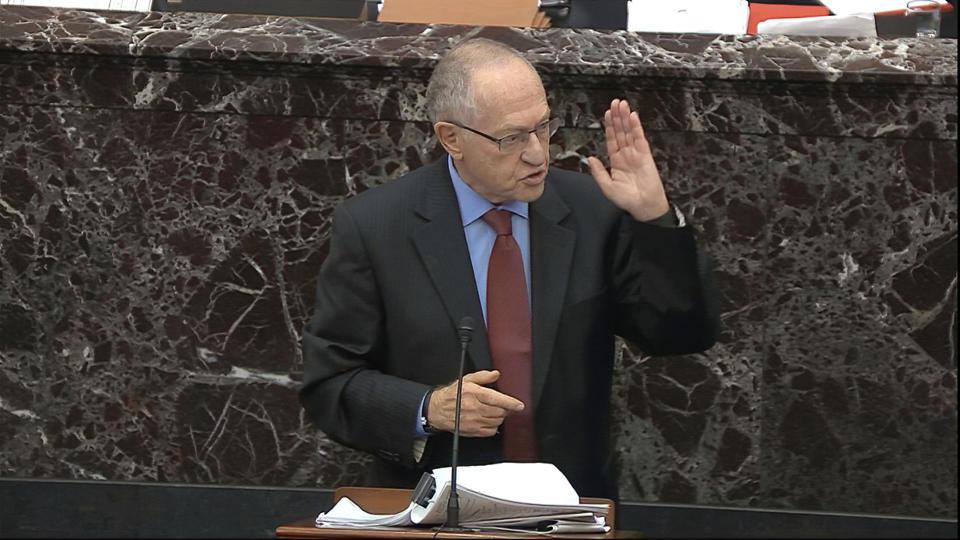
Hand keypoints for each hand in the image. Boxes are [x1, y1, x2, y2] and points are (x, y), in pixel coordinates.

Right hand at [426, 370, 524, 436]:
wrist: (437, 409)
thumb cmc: (452, 395)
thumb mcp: (466, 380)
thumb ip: (482, 376)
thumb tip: (495, 374)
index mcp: (474, 393)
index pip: (497, 399)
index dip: (511, 403)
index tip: (519, 405)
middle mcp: (474, 408)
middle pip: (499, 412)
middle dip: (504, 409)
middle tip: (502, 406)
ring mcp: (473, 421)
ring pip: (496, 422)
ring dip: (499, 417)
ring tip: (494, 412)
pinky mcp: (472, 431)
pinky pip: (490, 431)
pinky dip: (493, 426)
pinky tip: (488, 420)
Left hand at [586, 98, 670, 221]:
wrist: (643, 207)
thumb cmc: (627, 200)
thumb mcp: (607, 186)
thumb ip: (598, 172)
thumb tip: (589, 158)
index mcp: (616, 161)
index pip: (612, 139)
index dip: (609, 126)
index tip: (607, 114)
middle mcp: (626, 155)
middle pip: (620, 131)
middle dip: (617, 117)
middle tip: (615, 102)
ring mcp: (636, 154)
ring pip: (629, 132)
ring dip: (625, 118)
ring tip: (622, 104)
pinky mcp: (645, 155)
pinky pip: (639, 138)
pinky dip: (636, 127)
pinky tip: (633, 116)